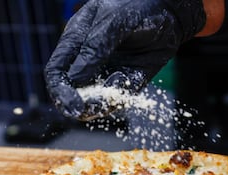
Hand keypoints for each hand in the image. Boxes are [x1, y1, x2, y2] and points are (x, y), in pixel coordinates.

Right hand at [45, 0, 205, 119]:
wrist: (171, 10)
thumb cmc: (137, 6)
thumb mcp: (113, 22)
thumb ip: (94, 48)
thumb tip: (74, 80)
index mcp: (75, 40)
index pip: (56, 71)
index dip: (59, 91)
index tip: (71, 105)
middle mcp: (88, 60)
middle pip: (73, 92)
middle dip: (79, 104)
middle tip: (87, 111)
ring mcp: (108, 71)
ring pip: (96, 100)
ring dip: (100, 105)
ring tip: (109, 98)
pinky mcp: (129, 80)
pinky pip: (121, 97)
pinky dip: (120, 96)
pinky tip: (124, 78)